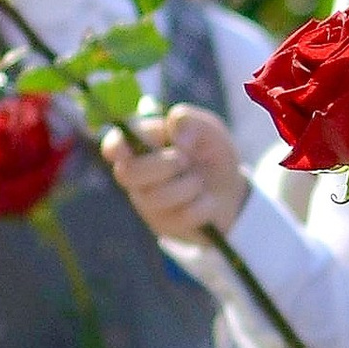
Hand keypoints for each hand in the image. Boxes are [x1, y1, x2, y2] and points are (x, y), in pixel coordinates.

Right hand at [102, 106, 249, 240]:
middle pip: (128, 173)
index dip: (115, 146)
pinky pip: (182, 216)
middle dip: (161, 165)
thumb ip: (191, 121)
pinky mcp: (164, 226)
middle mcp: (137, 174)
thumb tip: (175, 131)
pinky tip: (207, 201)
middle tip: (184, 160)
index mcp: (141, 145)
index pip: (115, 145)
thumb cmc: (211, 155)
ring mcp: (147, 202)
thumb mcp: (209, 131)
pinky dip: (203, 205)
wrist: (233, 194)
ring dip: (188, 186)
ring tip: (200, 181)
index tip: (126, 146)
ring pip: (156, 197)